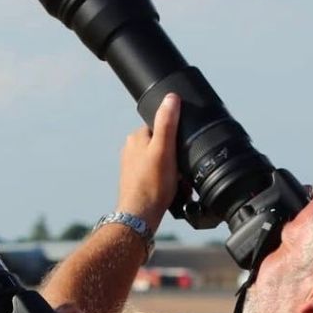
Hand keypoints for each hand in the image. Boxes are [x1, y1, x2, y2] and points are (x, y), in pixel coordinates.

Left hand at [116, 93, 180, 232]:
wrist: (141, 215)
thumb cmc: (152, 184)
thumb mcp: (165, 149)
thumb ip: (167, 122)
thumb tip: (171, 98)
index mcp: (136, 137)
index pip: (163, 128)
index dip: (177, 140)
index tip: (181, 153)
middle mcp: (132, 150)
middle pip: (165, 147)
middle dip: (177, 160)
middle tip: (181, 174)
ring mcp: (133, 166)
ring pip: (164, 163)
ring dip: (175, 174)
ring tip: (177, 186)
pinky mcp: (137, 181)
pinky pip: (160, 177)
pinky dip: (168, 184)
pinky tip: (171, 193)